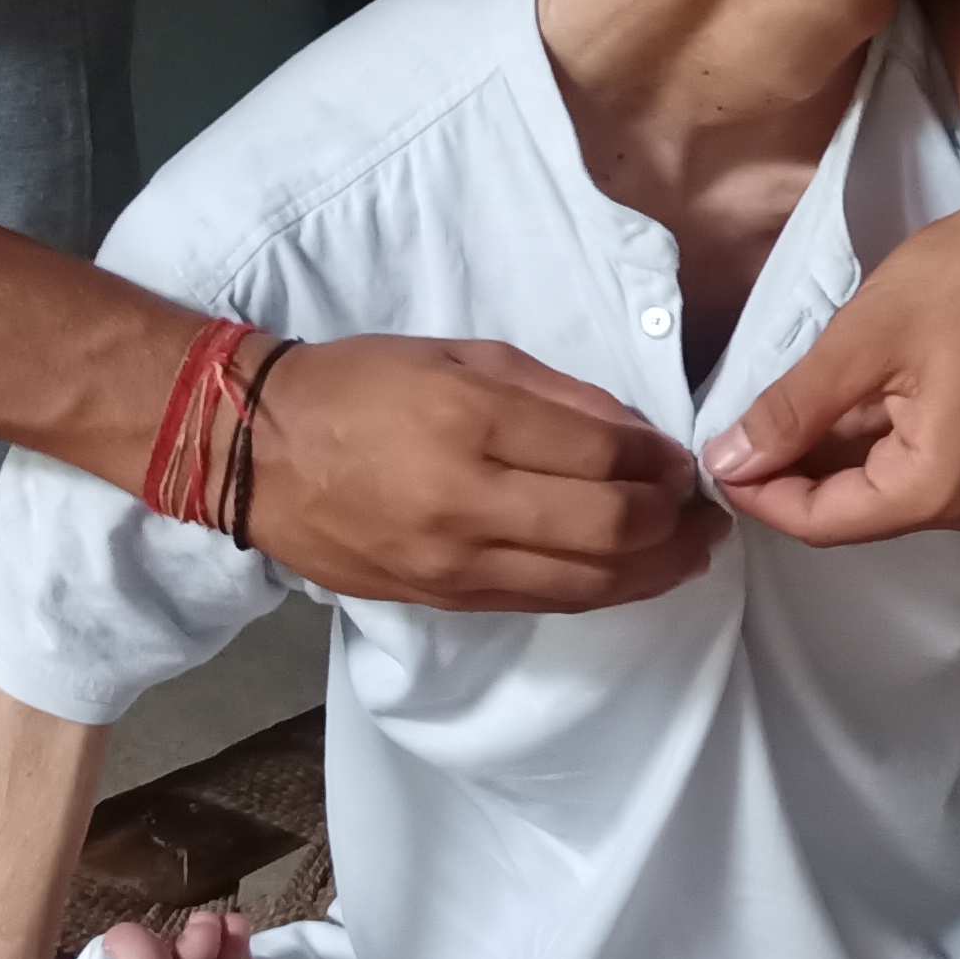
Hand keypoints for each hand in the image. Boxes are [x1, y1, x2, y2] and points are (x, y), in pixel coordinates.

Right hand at [245, 336, 717, 610]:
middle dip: (674, 520)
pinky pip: (545, 604)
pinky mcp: (444, 601)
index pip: (602, 455)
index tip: (683, 458)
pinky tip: (635, 574)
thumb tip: (635, 433)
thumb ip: (555, 393)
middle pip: (610, 527)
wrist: (257, 454)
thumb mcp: (460, 354)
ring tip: (692, 550)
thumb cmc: (359, 385)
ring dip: (656, 569)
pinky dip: (603, 591)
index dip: (661, 461)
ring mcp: (455, 563)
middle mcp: (468, 500)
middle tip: (702, 507)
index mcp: (471, 421)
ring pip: (587, 582)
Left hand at [705, 166, 959, 543]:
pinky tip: (832, 392)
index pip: (821, 521)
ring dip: (823, 450)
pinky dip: (863, 433)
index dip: (757, 493)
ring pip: (879, 482)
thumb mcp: (863, 341)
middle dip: (788, 473)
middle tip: (730, 425)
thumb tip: (727, 463)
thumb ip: (792, 411)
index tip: (708, 455)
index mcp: (938, 489)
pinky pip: (911, 457)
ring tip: (773, 402)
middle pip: (852, 508)